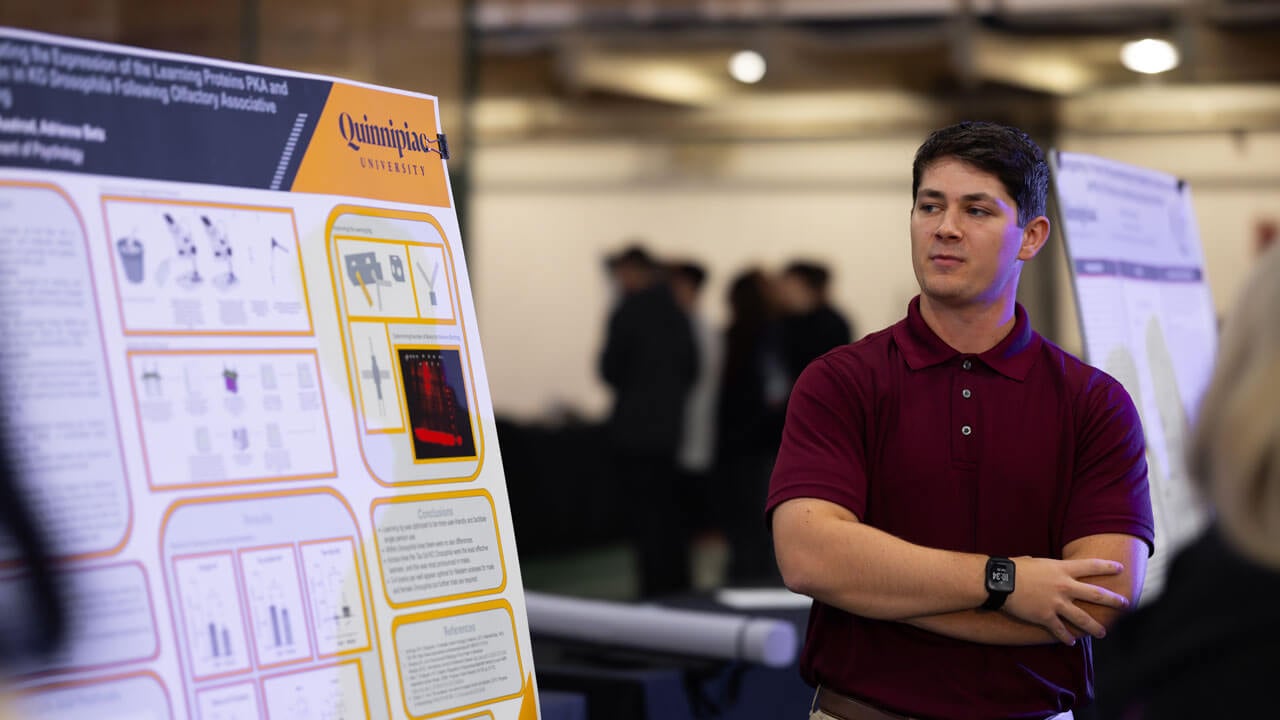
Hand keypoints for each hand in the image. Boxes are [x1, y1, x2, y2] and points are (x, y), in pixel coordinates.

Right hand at [1001, 556, 1128, 644]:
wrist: (1000, 582)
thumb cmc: (1014, 568)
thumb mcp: (1035, 561)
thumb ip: (1046, 567)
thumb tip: (1045, 567)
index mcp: (1061, 569)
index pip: (1091, 566)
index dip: (1107, 566)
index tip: (1121, 568)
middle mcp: (1064, 586)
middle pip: (1095, 594)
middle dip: (1113, 600)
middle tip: (1125, 604)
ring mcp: (1056, 603)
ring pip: (1082, 618)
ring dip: (1094, 627)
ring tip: (1103, 633)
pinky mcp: (1046, 617)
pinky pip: (1060, 630)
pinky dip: (1066, 637)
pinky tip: (1071, 642)